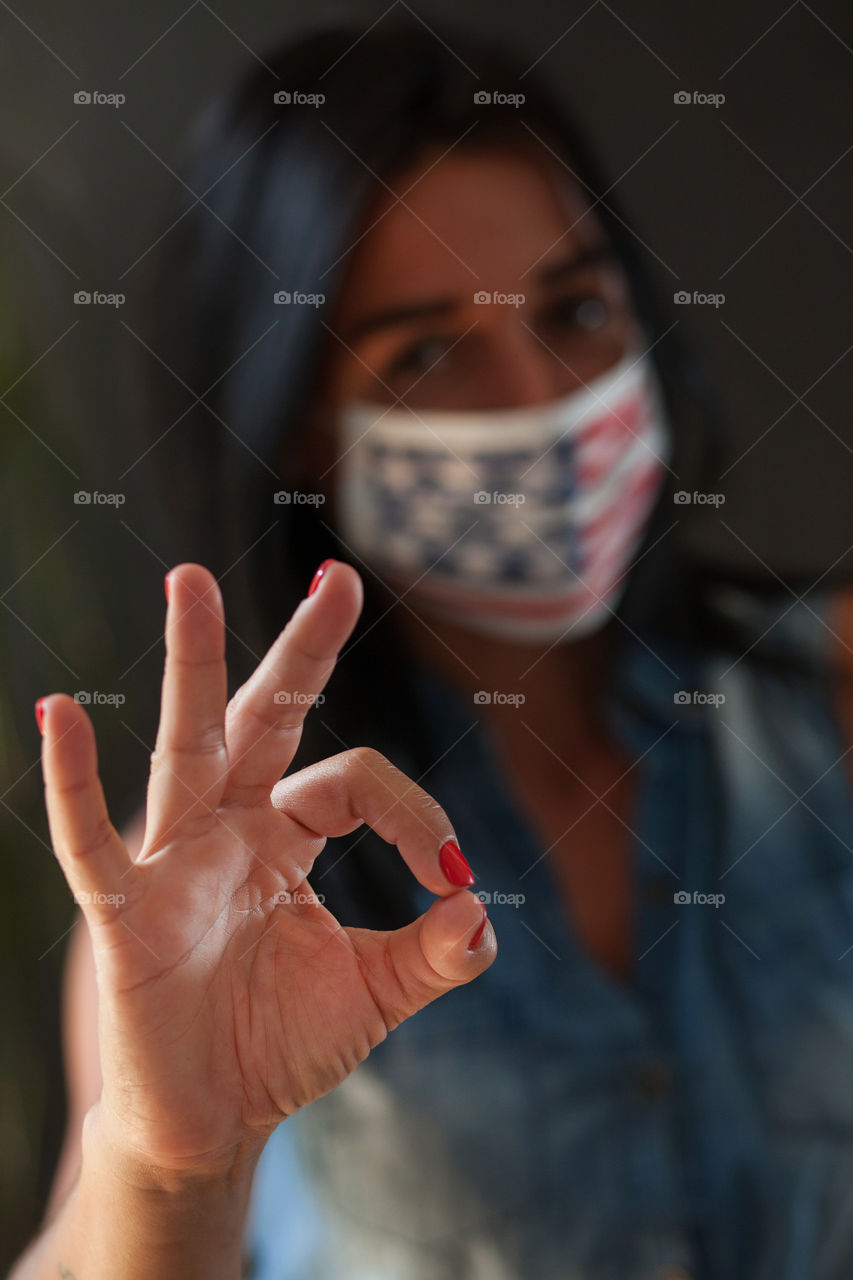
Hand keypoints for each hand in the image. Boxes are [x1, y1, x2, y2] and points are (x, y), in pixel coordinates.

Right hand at [37, 561, 493, 1174]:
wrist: (212, 1122)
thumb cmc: (280, 1043)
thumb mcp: (374, 994)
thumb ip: (433, 954)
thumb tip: (481, 910)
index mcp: (285, 834)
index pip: (353, 780)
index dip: (411, 811)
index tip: (449, 871)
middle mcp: (228, 828)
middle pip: (266, 718)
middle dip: (301, 650)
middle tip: (339, 576)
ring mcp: (173, 861)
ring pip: (185, 746)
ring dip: (192, 664)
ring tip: (190, 581)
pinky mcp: (125, 912)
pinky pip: (91, 841)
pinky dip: (71, 782)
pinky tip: (57, 715)